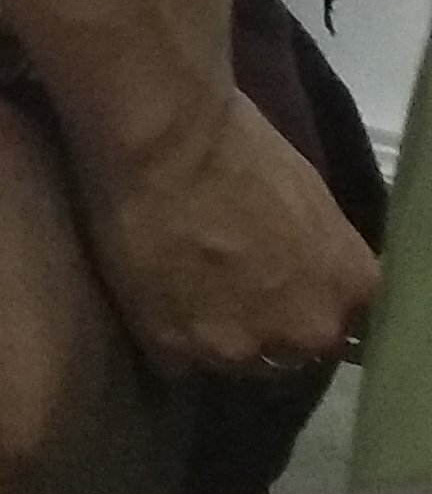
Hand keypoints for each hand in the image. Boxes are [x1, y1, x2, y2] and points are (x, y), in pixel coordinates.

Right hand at [84, 90, 375, 375]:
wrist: (162, 137)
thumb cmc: (235, 142)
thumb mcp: (308, 199)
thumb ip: (315, 253)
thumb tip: (299, 269)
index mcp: (349, 288)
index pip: (338, 321)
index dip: (299, 301)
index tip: (273, 284)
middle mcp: (307, 330)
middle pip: (287, 347)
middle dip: (259, 321)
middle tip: (219, 281)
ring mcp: (242, 345)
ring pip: (229, 356)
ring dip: (208, 330)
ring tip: (175, 284)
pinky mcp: (177, 347)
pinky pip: (174, 356)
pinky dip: (162, 330)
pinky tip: (145, 290)